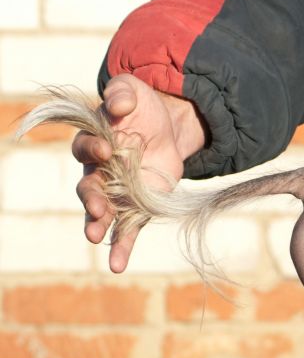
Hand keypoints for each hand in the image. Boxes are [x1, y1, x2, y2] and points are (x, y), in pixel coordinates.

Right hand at [73, 74, 206, 272]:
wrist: (166, 127)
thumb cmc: (141, 107)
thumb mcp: (132, 92)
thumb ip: (122, 94)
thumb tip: (118, 106)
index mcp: (93, 142)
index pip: (84, 149)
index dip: (93, 151)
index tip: (107, 152)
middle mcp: (98, 171)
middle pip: (87, 187)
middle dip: (90, 198)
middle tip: (96, 207)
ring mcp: (116, 191)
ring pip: (102, 211)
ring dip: (98, 224)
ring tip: (94, 237)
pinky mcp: (136, 206)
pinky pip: (126, 229)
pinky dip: (121, 246)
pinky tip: (118, 265)